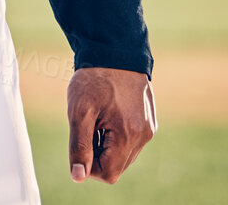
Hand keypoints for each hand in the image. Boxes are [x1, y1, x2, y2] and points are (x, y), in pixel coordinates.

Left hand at [66, 67, 156, 183]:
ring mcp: (149, 129)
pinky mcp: (149, 122)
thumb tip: (78, 176)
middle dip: (97, 153)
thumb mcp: (79, 111)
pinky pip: (131, 142)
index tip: (79, 142)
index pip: (108, 173)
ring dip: (105, 144)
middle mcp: (144, 136)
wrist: (115, 51)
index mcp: (129, 135)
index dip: (88, 165)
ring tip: (97, 117)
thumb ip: (79, 146)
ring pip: (123, 155)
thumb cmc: (94, 79)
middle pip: (116, 166)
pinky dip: (115, 136)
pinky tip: (107, 114)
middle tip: (87, 125)